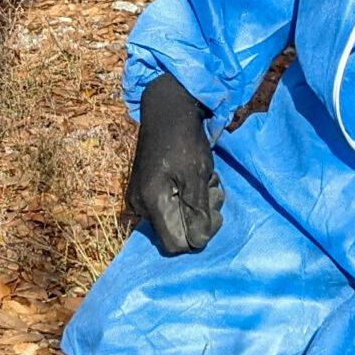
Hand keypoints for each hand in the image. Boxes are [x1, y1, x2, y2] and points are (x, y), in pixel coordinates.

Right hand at [126, 76, 223, 255]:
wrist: (167, 110)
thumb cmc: (184, 140)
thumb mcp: (197, 175)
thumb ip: (197, 211)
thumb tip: (198, 243)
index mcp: (151, 202)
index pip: (175, 244)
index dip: (198, 235)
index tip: (213, 211)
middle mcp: (140, 205)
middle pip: (176, 231)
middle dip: (200, 215)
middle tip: (213, 189)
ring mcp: (140, 197)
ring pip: (176, 217)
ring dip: (197, 203)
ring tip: (206, 179)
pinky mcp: (144, 189)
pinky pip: (169, 205)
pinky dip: (186, 195)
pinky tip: (195, 177)